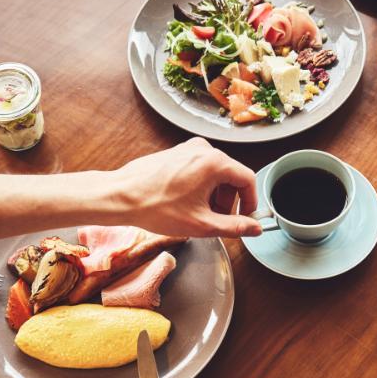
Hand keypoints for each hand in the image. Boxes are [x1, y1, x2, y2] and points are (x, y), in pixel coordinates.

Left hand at [110, 137, 261, 237]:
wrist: (121, 197)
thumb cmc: (155, 207)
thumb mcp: (202, 224)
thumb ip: (234, 227)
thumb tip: (254, 228)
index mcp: (214, 163)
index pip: (247, 179)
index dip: (251, 201)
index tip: (247, 216)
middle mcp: (203, 150)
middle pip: (231, 175)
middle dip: (230, 200)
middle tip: (219, 220)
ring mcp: (188, 149)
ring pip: (216, 173)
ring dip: (215, 195)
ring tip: (201, 214)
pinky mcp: (176, 153)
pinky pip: (200, 168)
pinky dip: (201, 186)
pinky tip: (187, 204)